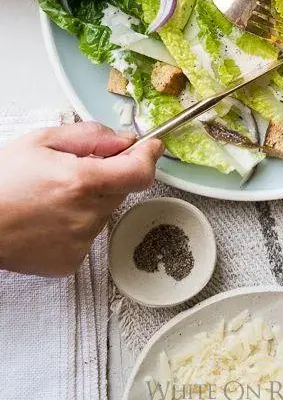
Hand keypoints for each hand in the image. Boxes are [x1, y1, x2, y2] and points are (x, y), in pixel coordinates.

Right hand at [0, 123, 162, 275]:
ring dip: (90, 200)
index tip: (150, 146)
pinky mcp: (70, 262)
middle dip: (108, 175)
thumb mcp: (41, 141)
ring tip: (51, 196)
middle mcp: (87, 216)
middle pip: (121, 189)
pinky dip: (75, 223)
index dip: (149, 156)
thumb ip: (90, 136)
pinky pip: (87, 234)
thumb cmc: (0, 183)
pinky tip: (48, 217)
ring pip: (103, 211)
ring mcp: (80, 242)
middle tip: (74, 170)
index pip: (140, 172)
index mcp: (82, 182)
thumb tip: (124, 140)